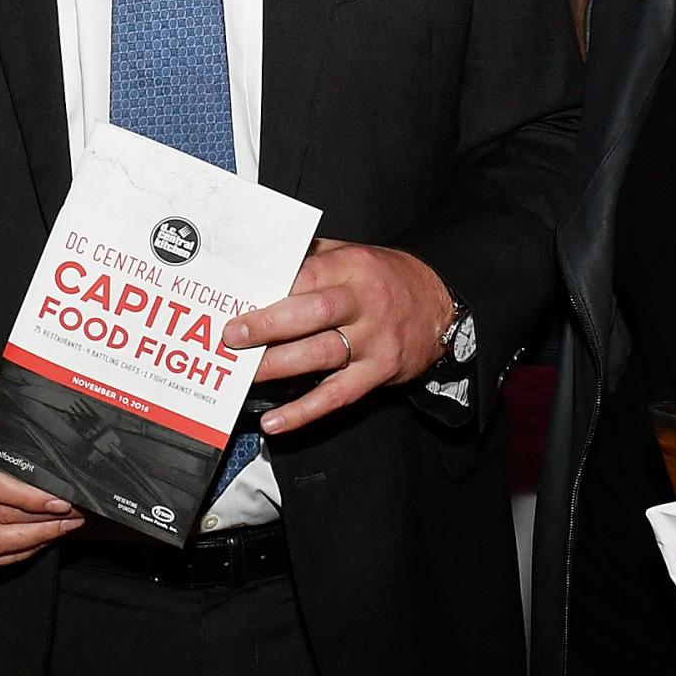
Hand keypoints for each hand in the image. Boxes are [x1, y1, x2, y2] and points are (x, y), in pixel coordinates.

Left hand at [219, 240, 457, 436]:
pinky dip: (304, 412)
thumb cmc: (386, 278)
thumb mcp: (353, 254)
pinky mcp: (378, 373)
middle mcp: (364, 304)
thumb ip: (312, 258)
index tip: (241, 297)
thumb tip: (262, 265)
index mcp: (353, 268)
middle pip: (313, 314)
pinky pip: (337, 396)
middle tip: (235, 335)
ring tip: (245, 375)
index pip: (308, 275)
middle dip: (269, 325)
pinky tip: (275, 421)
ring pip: (321, 355)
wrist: (441, 303)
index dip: (274, 287)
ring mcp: (373, 341)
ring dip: (279, 367)